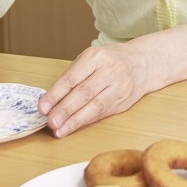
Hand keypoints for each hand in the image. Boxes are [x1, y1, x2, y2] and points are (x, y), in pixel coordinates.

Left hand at [38, 42, 154, 137]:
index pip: (72, 77)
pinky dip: (85, 121)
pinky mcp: (123, 100)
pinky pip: (102, 112)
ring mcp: (119, 86)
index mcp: (96, 56)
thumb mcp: (92, 58)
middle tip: (50, 121)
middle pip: (84, 92)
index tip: (42, 107)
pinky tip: (72, 127)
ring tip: (59, 129)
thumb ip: (73, 75)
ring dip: (74, 120)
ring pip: (95, 105)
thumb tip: (51, 99)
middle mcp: (109, 70)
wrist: (143, 62)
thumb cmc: (110, 60)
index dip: (56, 94)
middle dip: (65, 109)